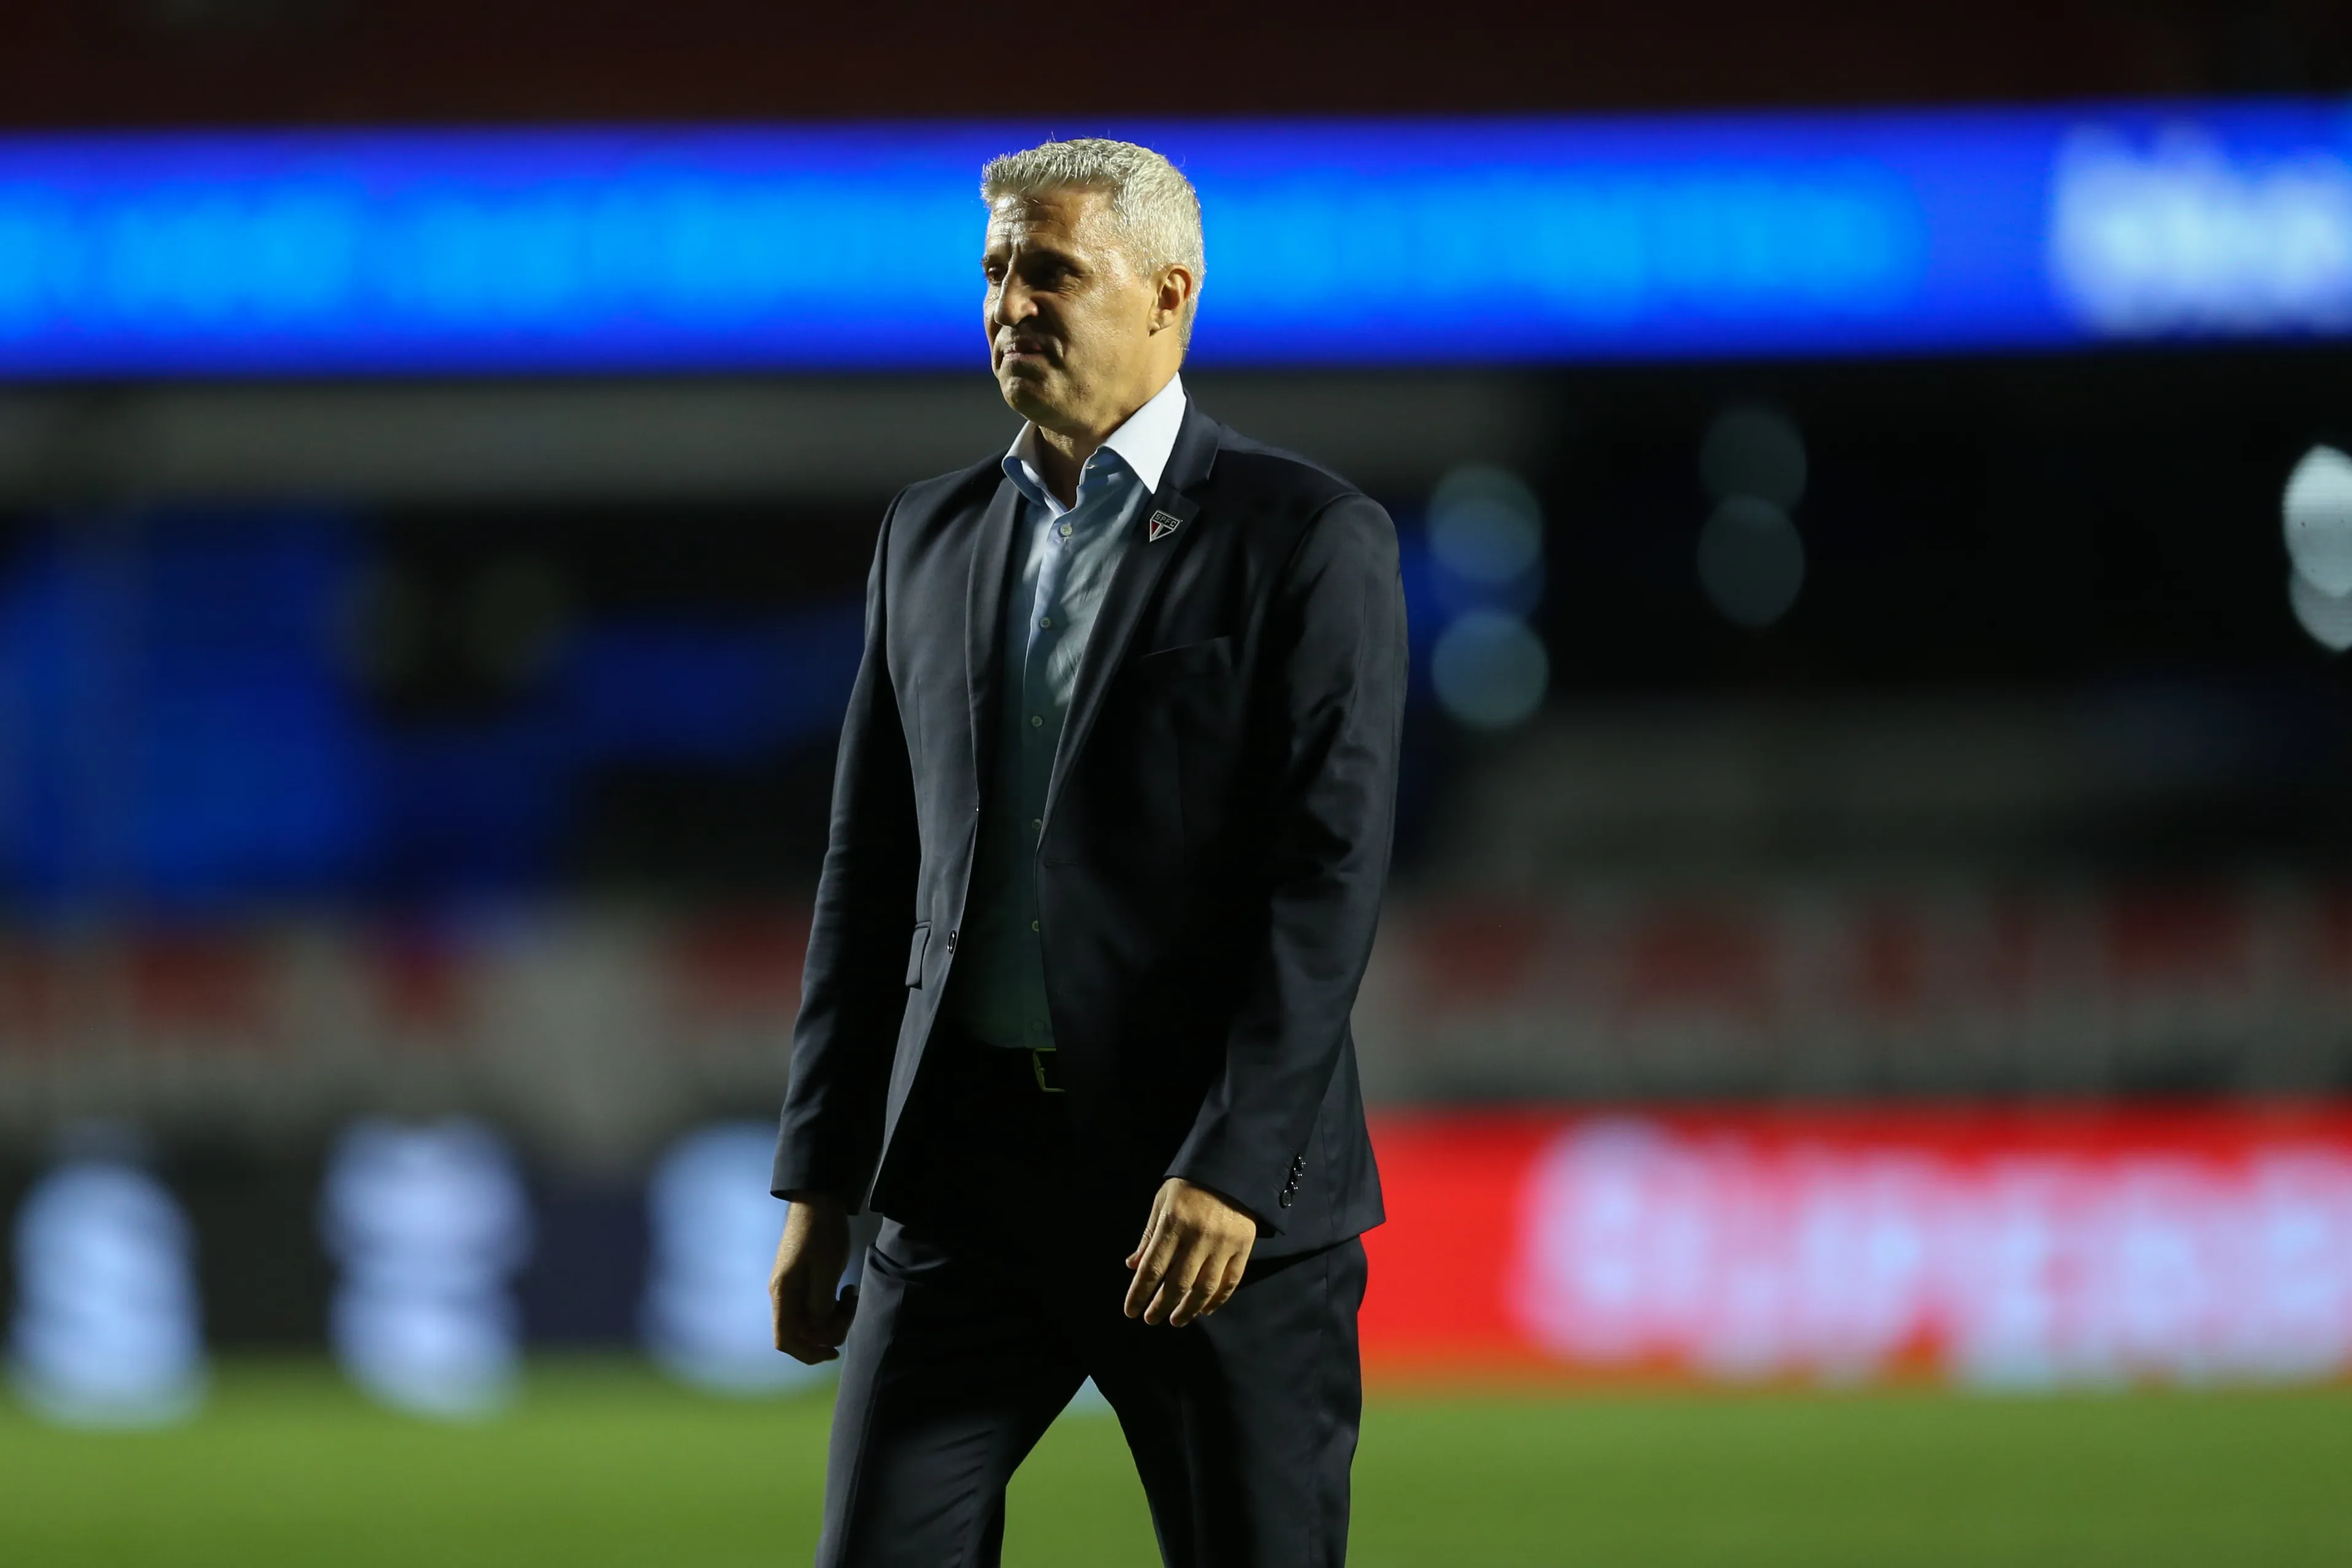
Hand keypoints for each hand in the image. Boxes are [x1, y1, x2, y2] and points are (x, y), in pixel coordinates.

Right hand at [770, 1193, 855, 1363]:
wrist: (819, 1200)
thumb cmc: (821, 1232)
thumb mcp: (825, 1269)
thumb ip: (820, 1304)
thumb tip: (819, 1329)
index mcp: (783, 1294)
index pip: (785, 1340)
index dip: (808, 1353)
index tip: (834, 1352)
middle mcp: (784, 1295)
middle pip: (803, 1332)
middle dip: (830, 1330)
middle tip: (851, 1310)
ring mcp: (794, 1288)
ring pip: (814, 1320)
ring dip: (836, 1317)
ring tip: (852, 1297)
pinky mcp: (806, 1281)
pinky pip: (818, 1306)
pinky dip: (835, 1306)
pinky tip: (848, 1291)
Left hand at [1124, 1178, 1255, 1326]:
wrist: (1232, 1167)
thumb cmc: (1190, 1184)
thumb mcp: (1162, 1201)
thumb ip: (1149, 1236)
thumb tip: (1133, 1266)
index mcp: (1173, 1223)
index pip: (1152, 1268)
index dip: (1139, 1294)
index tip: (1131, 1311)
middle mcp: (1198, 1236)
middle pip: (1177, 1284)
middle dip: (1161, 1307)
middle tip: (1151, 1320)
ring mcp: (1223, 1243)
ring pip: (1204, 1288)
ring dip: (1188, 1310)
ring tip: (1176, 1320)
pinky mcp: (1243, 1247)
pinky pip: (1229, 1282)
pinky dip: (1216, 1300)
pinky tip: (1203, 1309)